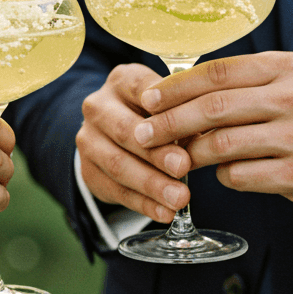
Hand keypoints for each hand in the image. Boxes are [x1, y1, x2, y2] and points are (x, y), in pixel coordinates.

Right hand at [76, 64, 192, 221]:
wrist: (115, 133)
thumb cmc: (155, 113)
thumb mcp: (169, 102)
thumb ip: (184, 112)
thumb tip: (204, 131)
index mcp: (122, 80)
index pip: (141, 88)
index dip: (162, 109)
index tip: (186, 124)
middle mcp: (98, 107)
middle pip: (125, 131)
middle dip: (156, 153)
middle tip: (184, 167)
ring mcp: (88, 140)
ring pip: (118, 165)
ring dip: (151, 184)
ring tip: (180, 199)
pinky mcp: (88, 171)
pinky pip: (116, 191)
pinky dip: (143, 204)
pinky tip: (165, 213)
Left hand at [133, 52, 292, 215]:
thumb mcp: (290, 82)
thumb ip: (243, 81)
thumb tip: (177, 89)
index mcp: (285, 68)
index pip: (217, 72)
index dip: (175, 87)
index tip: (147, 99)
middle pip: (213, 108)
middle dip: (169, 123)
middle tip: (142, 134)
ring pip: (221, 145)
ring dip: (190, 154)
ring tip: (175, 158)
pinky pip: (240, 176)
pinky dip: (222, 176)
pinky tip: (220, 174)